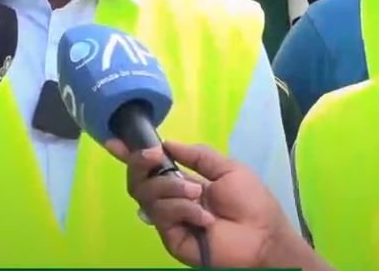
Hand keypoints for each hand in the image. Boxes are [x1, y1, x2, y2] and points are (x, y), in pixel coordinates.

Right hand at [107, 140, 326, 269]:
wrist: (264, 237)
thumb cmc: (252, 203)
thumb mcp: (227, 168)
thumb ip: (197, 155)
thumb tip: (168, 143)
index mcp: (183, 182)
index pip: (150, 168)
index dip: (130, 155)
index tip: (114, 141)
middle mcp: (171, 199)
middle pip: (137, 180)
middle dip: (141, 163)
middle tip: (157, 156)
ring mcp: (170, 219)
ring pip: (146, 194)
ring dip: (171, 188)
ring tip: (197, 195)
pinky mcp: (171, 238)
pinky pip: (162, 215)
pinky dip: (183, 210)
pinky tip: (204, 218)